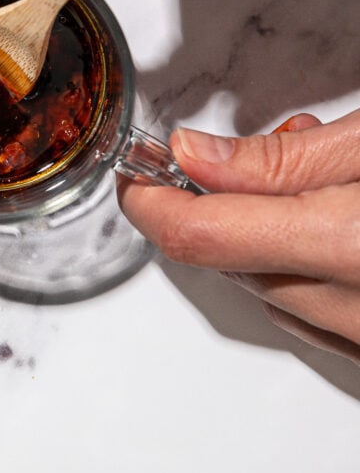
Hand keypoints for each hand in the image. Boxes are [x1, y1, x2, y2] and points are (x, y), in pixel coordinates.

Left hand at [117, 109, 359, 363]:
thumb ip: (282, 159)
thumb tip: (193, 156)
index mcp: (349, 246)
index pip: (201, 236)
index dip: (150, 202)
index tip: (135, 177)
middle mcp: (354, 312)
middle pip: (229, 264)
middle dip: (219, 207)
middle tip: (255, 158)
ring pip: (264, 290)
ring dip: (261, 237)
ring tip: (320, 185)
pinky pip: (306, 315)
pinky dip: (298, 269)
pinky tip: (335, 227)